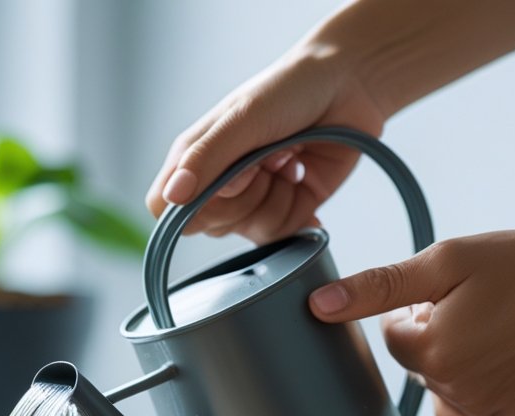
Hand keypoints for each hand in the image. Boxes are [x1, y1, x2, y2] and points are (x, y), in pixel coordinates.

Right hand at [145, 44, 387, 242]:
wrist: (350, 84)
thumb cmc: (290, 88)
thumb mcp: (242, 118)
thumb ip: (206, 158)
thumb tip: (173, 196)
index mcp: (195, 157)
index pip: (165, 208)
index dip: (192, 206)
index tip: (228, 177)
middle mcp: (219, 182)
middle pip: (210, 225)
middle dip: (244, 196)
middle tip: (265, 157)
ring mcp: (253, 198)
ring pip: (249, 231)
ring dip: (276, 197)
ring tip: (287, 159)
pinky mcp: (286, 208)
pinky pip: (282, 233)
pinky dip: (297, 209)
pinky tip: (302, 176)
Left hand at [308, 231, 514, 415]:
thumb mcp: (447, 260)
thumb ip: (378, 285)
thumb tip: (318, 305)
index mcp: (430, 352)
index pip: (390, 333)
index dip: (417, 307)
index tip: (451, 291)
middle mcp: (451, 391)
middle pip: (413, 360)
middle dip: (433, 332)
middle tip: (479, 305)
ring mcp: (481, 412)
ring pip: (436, 385)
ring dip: (452, 360)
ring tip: (496, 327)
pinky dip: (466, 399)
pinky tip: (492, 369)